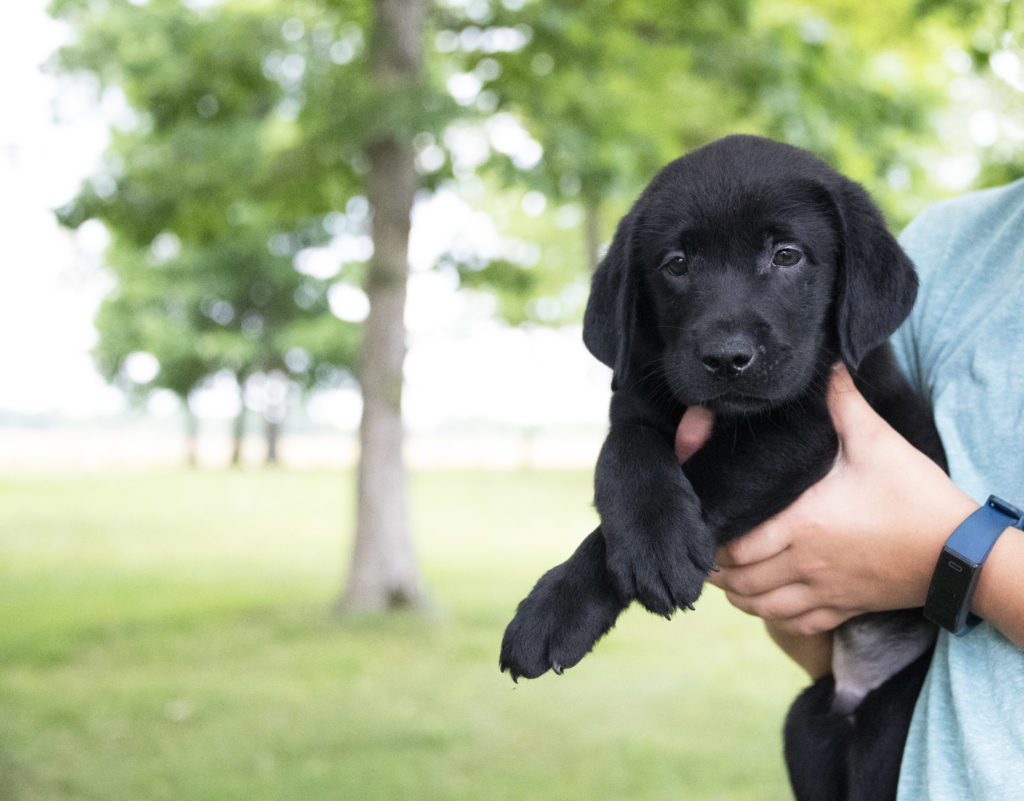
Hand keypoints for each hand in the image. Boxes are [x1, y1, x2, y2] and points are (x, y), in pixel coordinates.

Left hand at [698, 364, 975, 635]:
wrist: (961, 552)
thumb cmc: (916, 496)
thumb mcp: (877, 444)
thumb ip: (844, 403)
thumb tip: (828, 364)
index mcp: (804, 524)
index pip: (737, 546)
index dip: (715, 540)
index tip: (707, 525)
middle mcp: (807, 564)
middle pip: (741, 580)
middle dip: (719, 568)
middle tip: (709, 549)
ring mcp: (825, 591)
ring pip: (762, 606)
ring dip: (739, 594)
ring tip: (728, 576)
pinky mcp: (845, 608)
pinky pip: (795, 623)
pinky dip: (772, 614)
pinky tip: (766, 600)